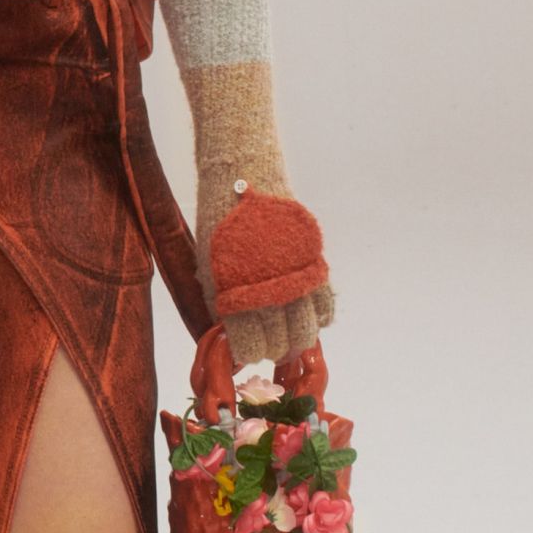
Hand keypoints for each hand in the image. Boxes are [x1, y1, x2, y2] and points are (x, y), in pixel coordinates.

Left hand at [200, 177, 337, 370]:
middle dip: (276, 349)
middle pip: (282, 344)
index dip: (251, 352)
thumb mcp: (207, 265)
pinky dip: (318, 316)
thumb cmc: (220, 224)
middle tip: (272, 341)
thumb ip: (219, 303)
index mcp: (235, 296)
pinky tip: (306, 311)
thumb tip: (230, 335)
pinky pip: (325, 305)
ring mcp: (294, 279)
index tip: (250, 348)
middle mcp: (268, 292)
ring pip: (307, 331)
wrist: (245, 180)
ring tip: (290, 333)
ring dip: (299, 337)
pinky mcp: (313, 264)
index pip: (251, 346)